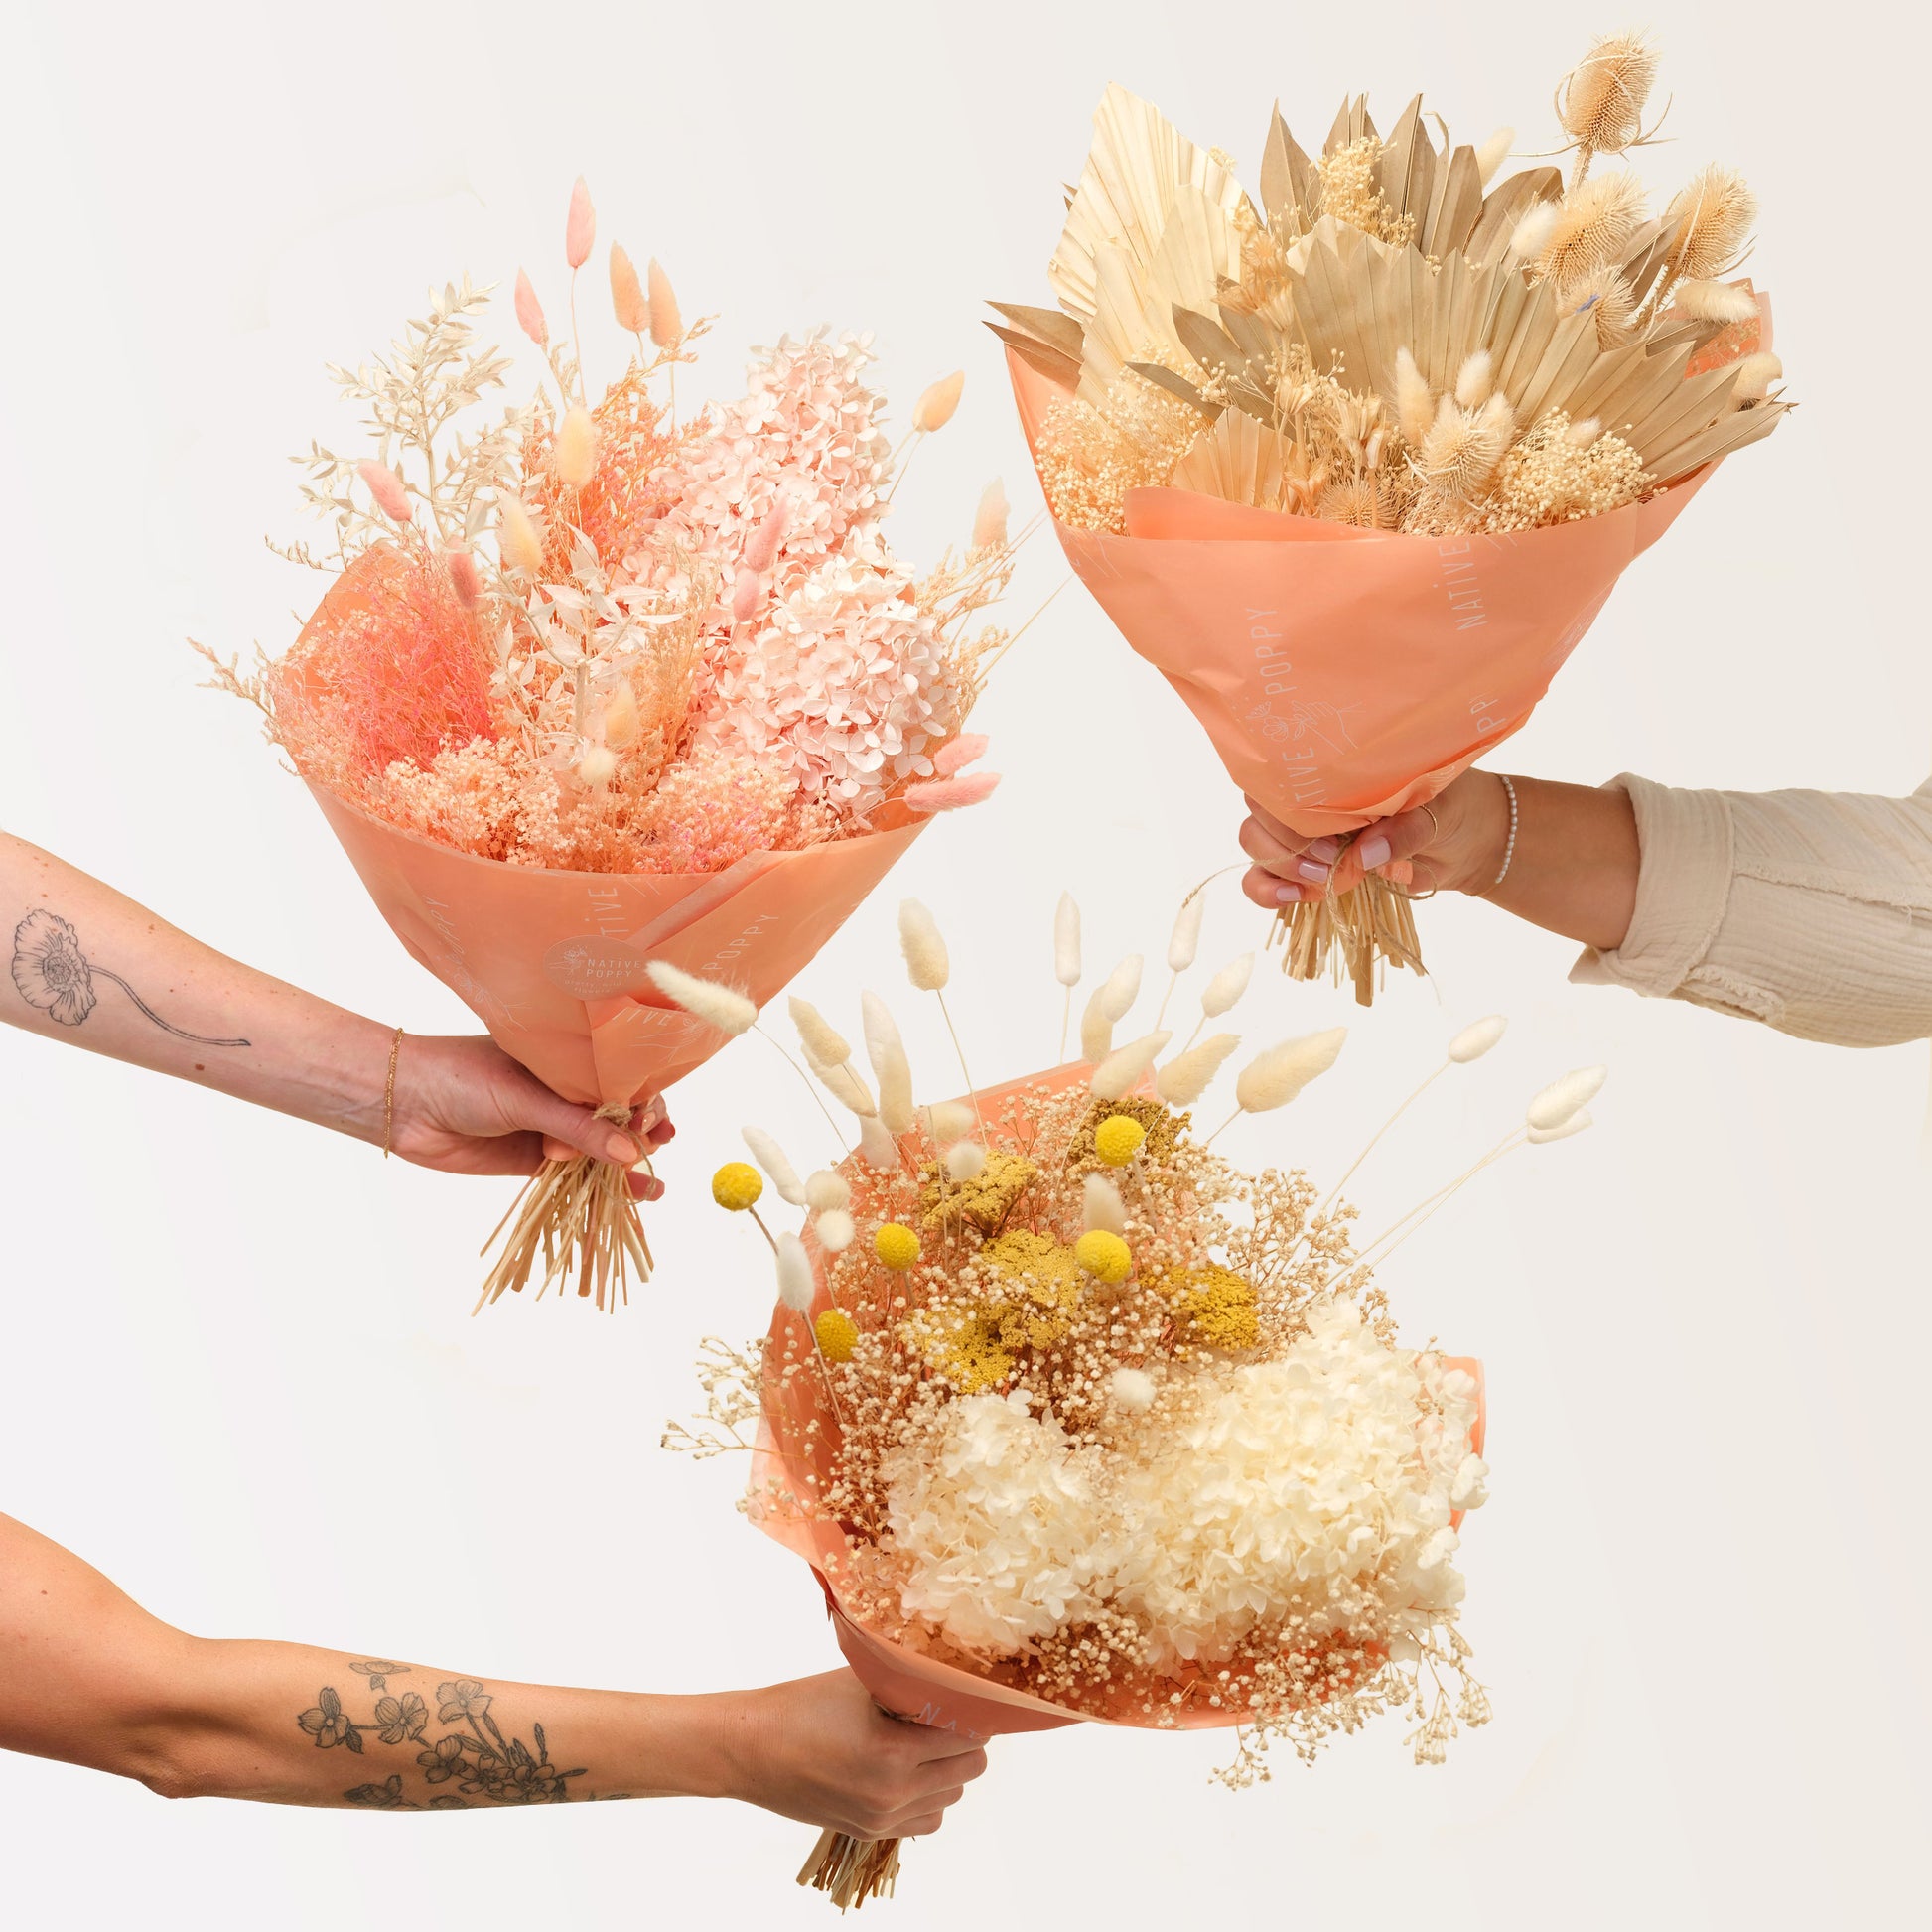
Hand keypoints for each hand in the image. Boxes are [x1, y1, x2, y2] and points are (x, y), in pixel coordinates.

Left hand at [386, 1033, 674, 1196]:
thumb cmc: (461, 1077)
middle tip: (651, 1144)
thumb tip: (630, 1151)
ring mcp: (551, 1126)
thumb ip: (577, 1127)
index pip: (621, 1079)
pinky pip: (578, 1174)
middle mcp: (564, 1091)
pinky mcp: (535, 1159)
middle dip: (640, 1132)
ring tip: (651, 1184)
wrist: (402, 1103)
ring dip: (629, 1165)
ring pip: (601, 1147)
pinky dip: (605, 1184)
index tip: (652, 1121)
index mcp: (566, 1061)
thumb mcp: (525, 1097)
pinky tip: (638, 1194)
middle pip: (619, 1115)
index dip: (643, 1100)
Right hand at [717, 1670, 990, 1840]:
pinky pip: (927, 1819)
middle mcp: (893, 1791)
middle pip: (970, 1768)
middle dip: (966, 1739)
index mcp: (892, 1750)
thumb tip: (954, 1674)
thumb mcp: (862, 1680)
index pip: (969, 1734)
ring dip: (949, 1769)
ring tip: (924, 1741)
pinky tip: (909, 1770)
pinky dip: (929, 1796)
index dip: (974, 1711)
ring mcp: (883, 1816)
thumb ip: (910, 1681)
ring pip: (952, 1796)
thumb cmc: (801, 1706)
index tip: (970, 1696)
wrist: (751, 1750)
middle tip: (948, 1715)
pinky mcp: (871, 1830)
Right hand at [1239, 769, 1510, 909]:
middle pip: (1259, 814)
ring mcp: (1305, 836)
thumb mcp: (1439, 811)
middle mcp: (1312, 799)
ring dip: (1276, 869)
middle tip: (1329, 863)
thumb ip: (1404, 829)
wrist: (1469, 843)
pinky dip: (1269, 893)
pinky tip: (1293, 898)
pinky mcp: (1307, 871)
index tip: (1330, 839)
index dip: (1291, 813)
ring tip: (1320, 882)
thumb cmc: (1452, 809)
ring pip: (1255, 845)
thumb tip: (1364, 856)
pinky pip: (1265, 881)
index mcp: (1336, 772)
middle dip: (1284, 846)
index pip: (1281, 778)